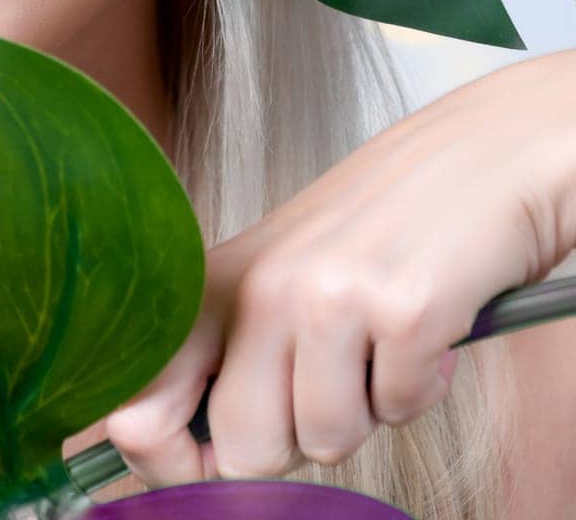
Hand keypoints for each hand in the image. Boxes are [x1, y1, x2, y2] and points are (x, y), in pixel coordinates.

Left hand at [106, 49, 575, 483]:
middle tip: (332, 379)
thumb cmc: (377, 223)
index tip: (210, 464)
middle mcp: (261, 285)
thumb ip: (227, 354)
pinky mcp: (404, 308)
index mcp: (217, 282)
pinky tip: (423, 325)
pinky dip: (422, 385)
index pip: (139, 410)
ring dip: (367, 409)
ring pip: (326, 442)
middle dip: (294, 444)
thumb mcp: (279, 273)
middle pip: (242, 452)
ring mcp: (330, 294)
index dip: (169, 465)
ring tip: (380, 337)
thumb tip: (172, 451)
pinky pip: (401, 411)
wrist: (481, 153)